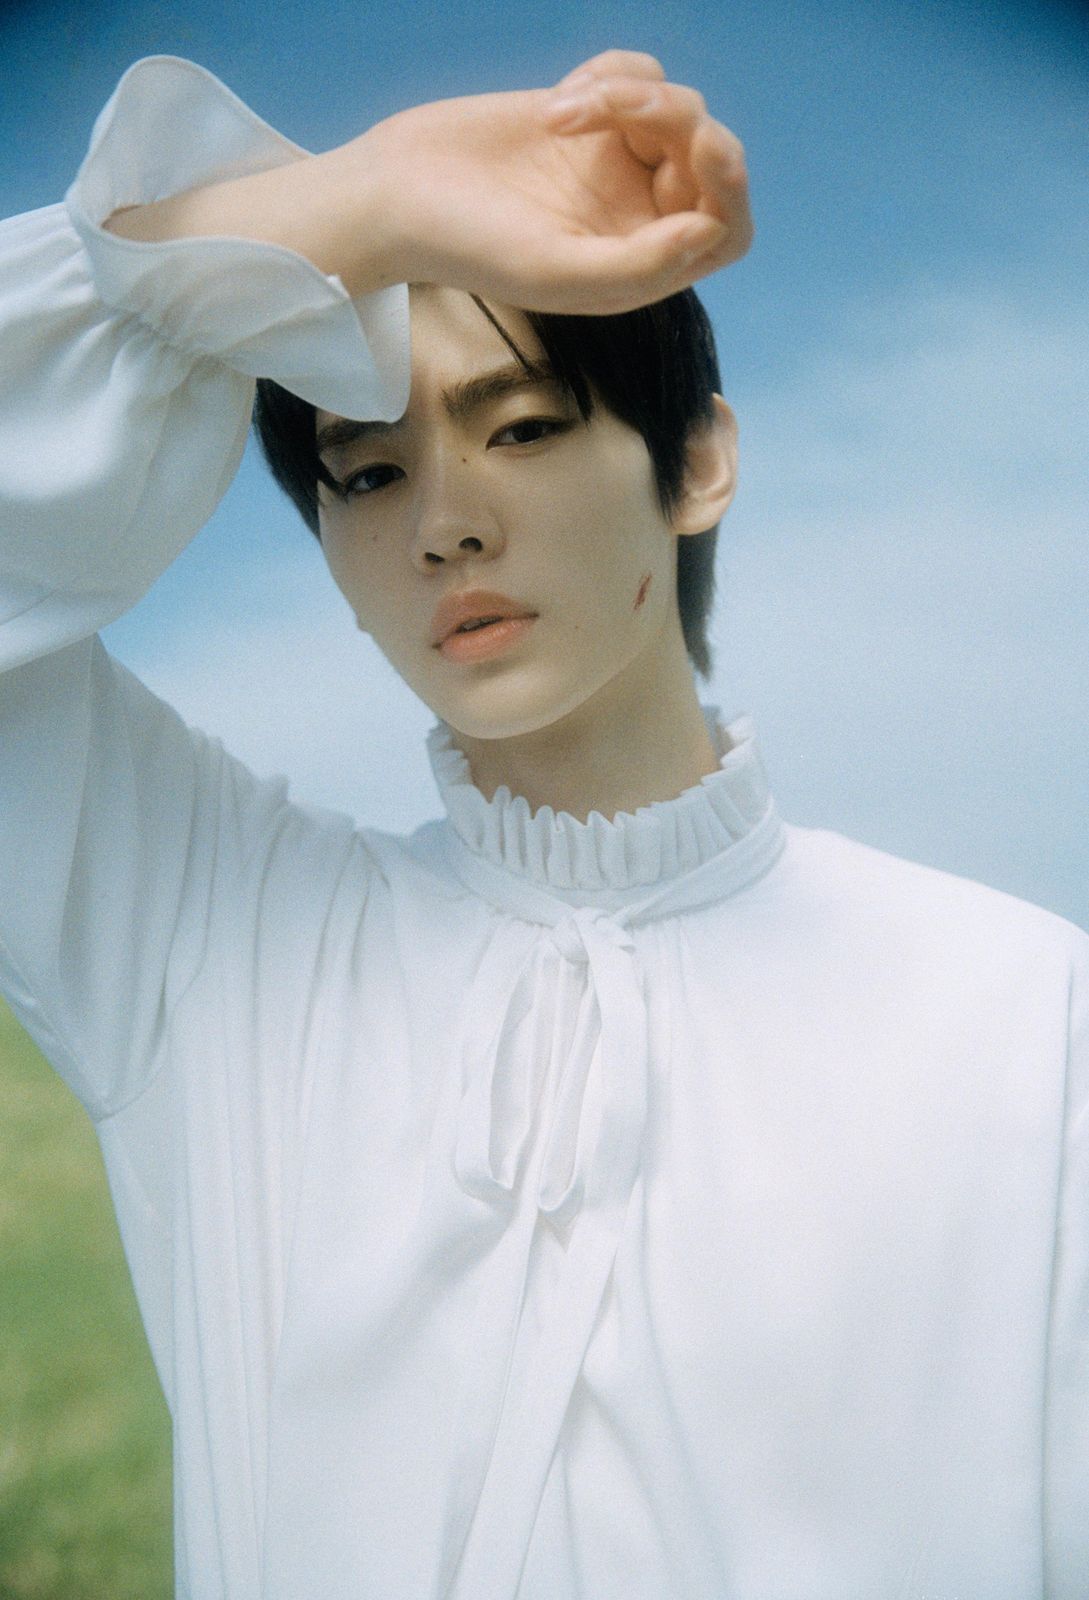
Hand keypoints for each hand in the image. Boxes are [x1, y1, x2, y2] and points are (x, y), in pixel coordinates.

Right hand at [353, 49, 751, 312]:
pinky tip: (557, 101)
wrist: (398, 191)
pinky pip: (640, 73)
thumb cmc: (469, 247)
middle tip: (624, 109)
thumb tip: (708, 232)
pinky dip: (610, 73)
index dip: (728, 188)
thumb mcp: (555, 271)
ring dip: (629, 94)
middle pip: (709, 159)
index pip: (725, 229)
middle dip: (678, 123)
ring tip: (557, 112)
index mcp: (640, 266)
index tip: (699, 147)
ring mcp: (617, 163)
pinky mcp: (593, 114)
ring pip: (675, 107)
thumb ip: (638, 266)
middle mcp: (638, 216)